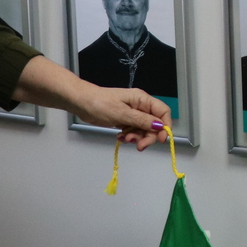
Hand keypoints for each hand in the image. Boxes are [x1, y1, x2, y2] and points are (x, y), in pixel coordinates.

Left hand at [11, 56, 172, 149]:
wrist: (81, 103)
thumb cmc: (100, 104)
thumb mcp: (122, 113)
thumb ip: (142, 121)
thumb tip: (160, 126)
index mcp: (142, 99)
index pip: (163, 112)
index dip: (165, 126)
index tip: (161, 140)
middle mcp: (140, 106)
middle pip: (154, 124)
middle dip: (148, 136)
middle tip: (139, 146)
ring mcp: (132, 113)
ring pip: (143, 130)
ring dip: (136, 138)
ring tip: (124, 139)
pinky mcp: (124, 120)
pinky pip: (133, 131)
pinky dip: (128, 136)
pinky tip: (119, 137)